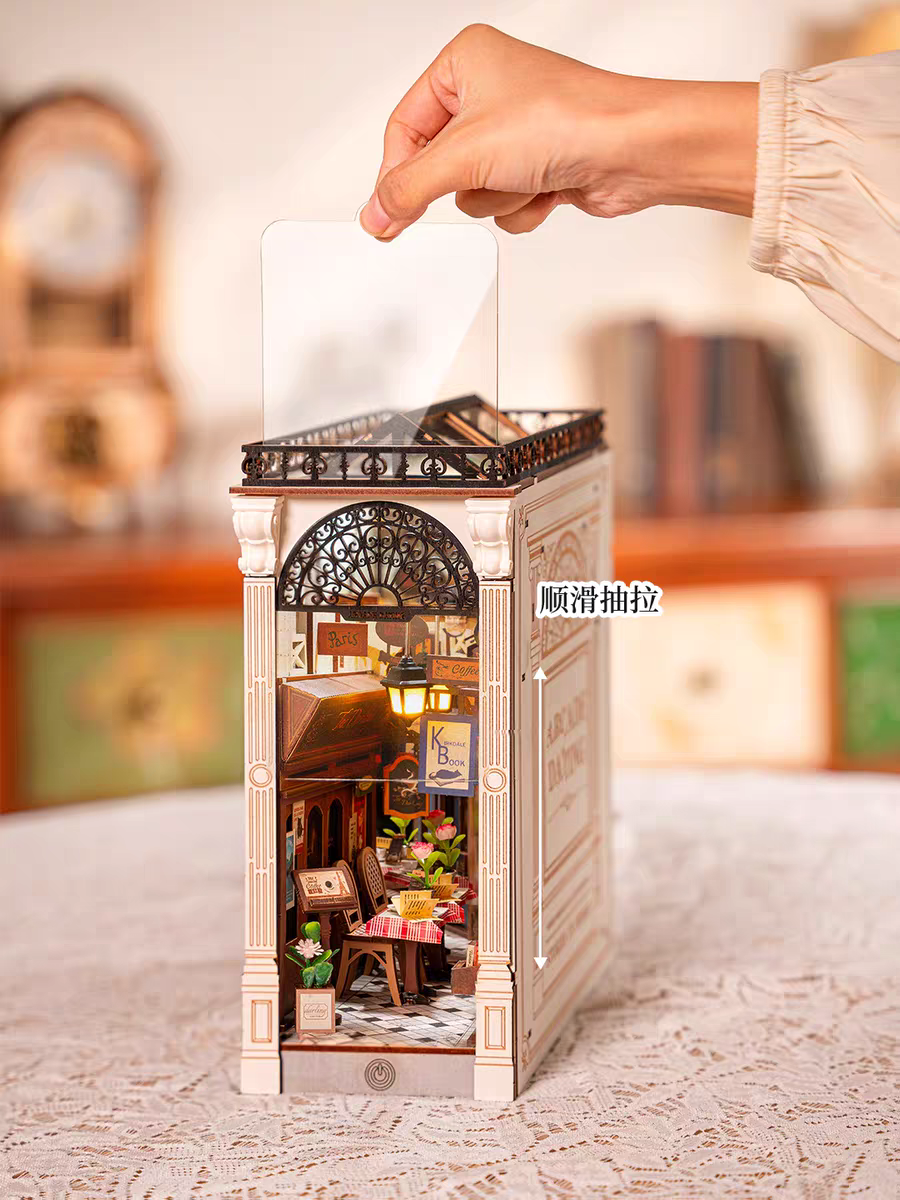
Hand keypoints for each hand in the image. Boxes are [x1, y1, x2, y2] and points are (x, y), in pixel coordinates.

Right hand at [360, 24, 757, 239]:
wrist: (632, 150)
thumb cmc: (567, 120)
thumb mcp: (466, 155)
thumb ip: (409, 188)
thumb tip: (375, 214)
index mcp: (464, 62)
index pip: (404, 127)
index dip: (397, 173)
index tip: (389, 213)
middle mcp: (488, 92)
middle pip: (436, 165)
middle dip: (466, 181)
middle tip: (480, 178)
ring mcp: (514, 133)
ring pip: (471, 192)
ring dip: (497, 196)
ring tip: (526, 173)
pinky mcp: (536, 167)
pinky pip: (502, 205)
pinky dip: (521, 206)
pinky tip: (547, 187)